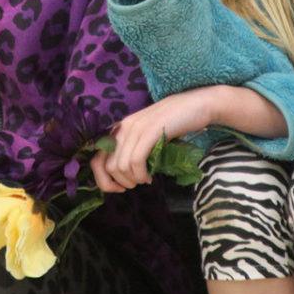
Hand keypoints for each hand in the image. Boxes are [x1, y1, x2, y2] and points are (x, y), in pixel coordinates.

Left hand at [89, 87, 220, 192]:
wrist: (197, 105)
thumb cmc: (175, 124)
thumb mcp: (148, 137)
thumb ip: (134, 149)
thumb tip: (124, 175)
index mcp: (120, 129)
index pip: (97, 160)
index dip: (104, 180)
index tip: (120, 188)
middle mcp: (123, 127)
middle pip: (107, 167)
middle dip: (120, 183)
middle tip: (135, 185)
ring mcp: (135, 128)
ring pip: (120, 166)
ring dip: (132, 180)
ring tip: (145, 180)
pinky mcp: (149, 131)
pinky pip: (136, 160)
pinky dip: (141, 174)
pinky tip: (149, 177)